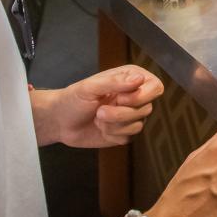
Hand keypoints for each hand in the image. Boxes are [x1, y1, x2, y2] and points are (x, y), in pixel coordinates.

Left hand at [35, 66, 162, 147]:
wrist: (61, 121)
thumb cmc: (73, 99)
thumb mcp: (90, 87)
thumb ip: (115, 82)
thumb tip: (140, 78)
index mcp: (130, 79)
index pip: (155, 87)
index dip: (141, 96)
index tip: (120, 98)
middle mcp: (134, 96)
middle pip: (147, 108)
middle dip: (121, 113)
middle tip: (100, 111)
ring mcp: (131, 116)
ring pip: (138, 125)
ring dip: (114, 124)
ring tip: (97, 117)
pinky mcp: (124, 133)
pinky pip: (128, 137)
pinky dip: (112, 134)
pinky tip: (100, 128)